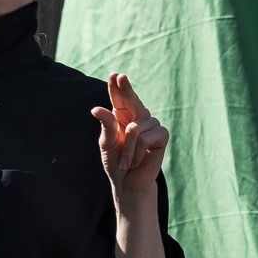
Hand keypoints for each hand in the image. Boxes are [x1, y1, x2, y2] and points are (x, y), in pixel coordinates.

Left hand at [92, 73, 167, 198]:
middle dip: (125, 89)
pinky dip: (136, 152)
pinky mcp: (161, 135)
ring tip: (127, 161)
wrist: (128, 182)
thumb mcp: (107, 144)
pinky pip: (145, 137)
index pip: (119, 99)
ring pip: (135, 128)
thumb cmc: (116, 162)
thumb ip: (106, 126)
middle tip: (120, 77)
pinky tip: (136, 160)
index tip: (115, 75)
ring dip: (127, 149)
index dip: (117, 87)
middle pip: (132, 99)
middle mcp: (138, 117)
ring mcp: (151, 124)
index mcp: (122, 116)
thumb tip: (96, 109)